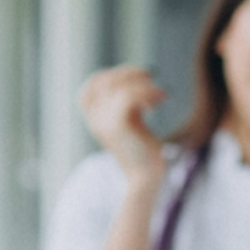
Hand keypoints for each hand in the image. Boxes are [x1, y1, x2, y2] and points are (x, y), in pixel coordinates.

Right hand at [79, 66, 166, 185]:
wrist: (145, 177)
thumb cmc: (143, 150)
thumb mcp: (131, 122)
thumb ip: (127, 104)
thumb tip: (140, 77)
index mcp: (95, 119)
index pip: (89, 88)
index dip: (109, 75)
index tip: (134, 77)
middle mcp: (96, 119)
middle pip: (105, 81)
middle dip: (130, 72)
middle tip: (151, 77)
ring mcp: (104, 122)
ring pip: (119, 87)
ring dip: (144, 83)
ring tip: (159, 94)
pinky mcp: (117, 125)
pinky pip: (129, 96)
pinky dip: (148, 92)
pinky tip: (161, 100)